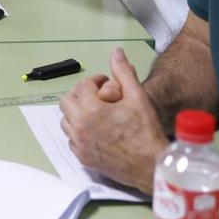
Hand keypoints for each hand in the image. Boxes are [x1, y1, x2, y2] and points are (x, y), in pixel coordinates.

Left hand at [58, 48, 168, 192]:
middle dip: (81, 95)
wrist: (152, 165)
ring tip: (95, 112)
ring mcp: (80, 144)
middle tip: (97, 96)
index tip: (106, 84)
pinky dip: (79, 132)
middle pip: (67, 102)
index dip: (95, 81)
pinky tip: (95, 130)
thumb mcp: (138, 96)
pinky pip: (72, 140)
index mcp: (91, 110)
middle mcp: (80, 127)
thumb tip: (116, 53)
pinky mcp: (83, 158)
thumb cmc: (146, 132)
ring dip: (77, 113)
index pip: (82, 86)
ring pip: (66, 121)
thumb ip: (123, 72)